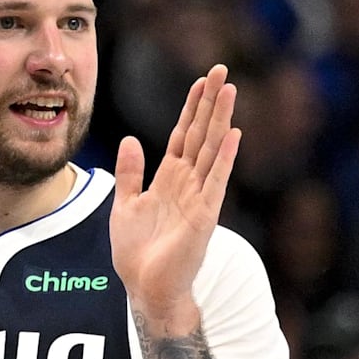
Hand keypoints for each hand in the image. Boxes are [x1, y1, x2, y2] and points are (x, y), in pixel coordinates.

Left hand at [110, 65, 240, 324]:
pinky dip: (225, 158)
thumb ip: (130, 173)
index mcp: (168, 179)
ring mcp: (198, 198)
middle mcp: (187, 183)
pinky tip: (234, 135)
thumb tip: (130, 139)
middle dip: (209, 103)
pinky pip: (216, 182)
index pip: (182, 135)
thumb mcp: (124, 205)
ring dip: (220, 120)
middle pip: (200, 134)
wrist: (145, 289)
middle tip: (221, 70)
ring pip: (211, 151)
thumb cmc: (137, 253)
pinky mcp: (204, 216)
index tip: (200, 81)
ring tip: (230, 90)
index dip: (190, 108)